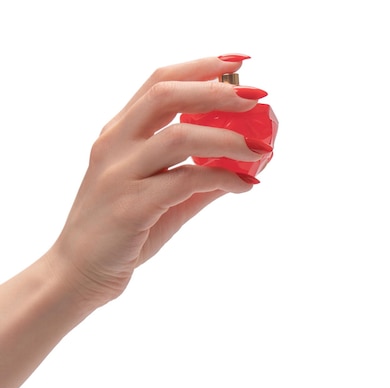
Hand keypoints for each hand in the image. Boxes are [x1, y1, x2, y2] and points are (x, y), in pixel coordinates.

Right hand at [47, 55, 267, 306]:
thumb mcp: (160, 194)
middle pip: (165, 95)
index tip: (236, 63)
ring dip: (228, 139)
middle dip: (216, 90)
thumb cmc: (121, 230)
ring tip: (261, 148)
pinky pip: (187, 181)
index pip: (159, 82)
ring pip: (179, 137)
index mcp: (119, 133)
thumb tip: (242, 168)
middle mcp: (115, 145)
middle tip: (256, 97)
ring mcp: (119, 174)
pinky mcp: (130, 207)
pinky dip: (223, 179)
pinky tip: (244, 186)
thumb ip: (198, 178)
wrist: (78, 273)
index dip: (199, 67)